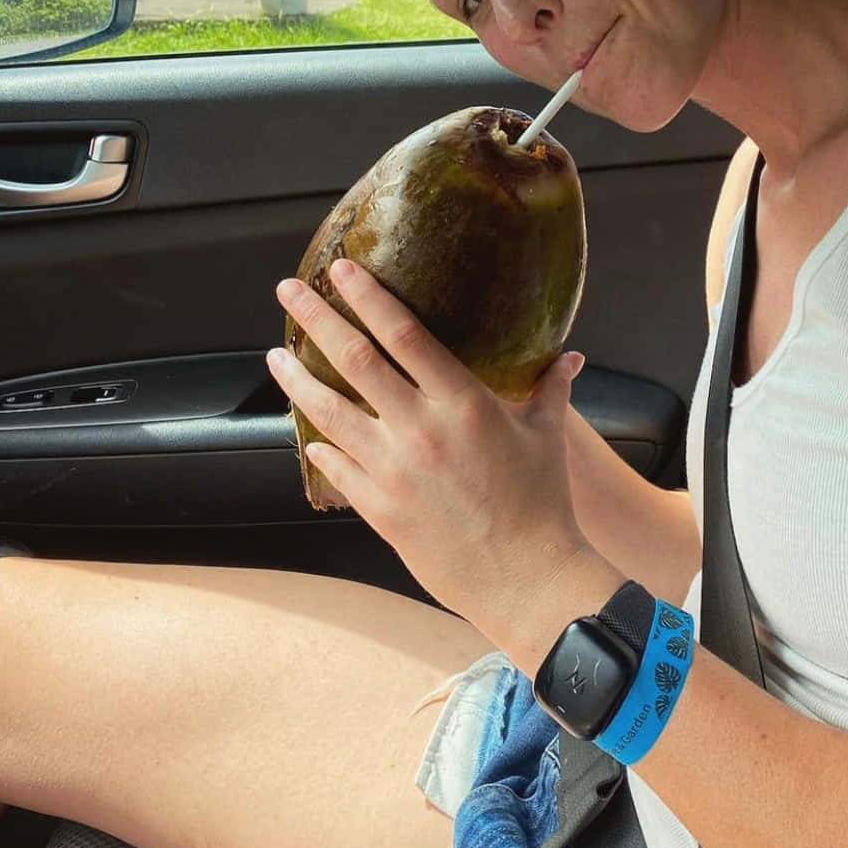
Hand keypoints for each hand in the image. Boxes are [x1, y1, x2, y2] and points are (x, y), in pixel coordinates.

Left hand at [269, 259, 615, 658]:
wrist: (526, 578)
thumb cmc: (543, 503)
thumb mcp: (547, 434)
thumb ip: (550, 387)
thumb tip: (570, 355)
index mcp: (463, 402)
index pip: (404, 334)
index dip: (368, 297)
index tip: (341, 269)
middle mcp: (420, 430)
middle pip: (354, 360)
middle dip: (316, 318)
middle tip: (288, 291)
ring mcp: (393, 471)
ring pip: (329, 412)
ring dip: (298, 379)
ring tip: (277, 355)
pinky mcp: (379, 509)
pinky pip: (336, 467)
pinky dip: (319, 444)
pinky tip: (309, 431)